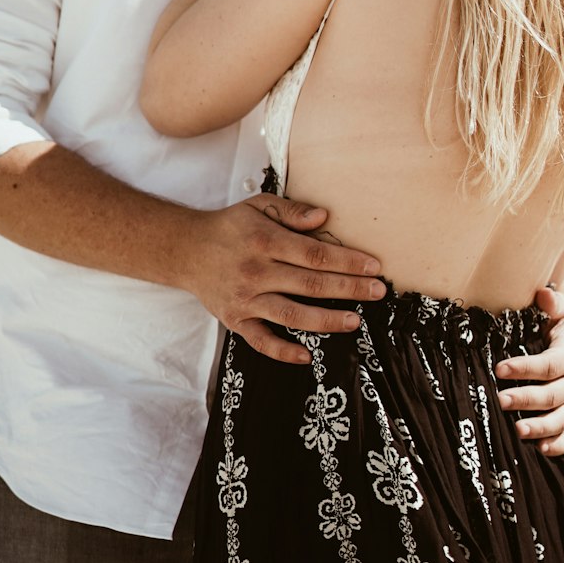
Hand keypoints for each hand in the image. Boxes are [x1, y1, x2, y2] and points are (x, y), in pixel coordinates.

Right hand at [185, 192, 386, 365]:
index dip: (347, 261)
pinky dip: (283, 351)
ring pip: (292, 314)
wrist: (186, 250)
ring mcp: (246, 299)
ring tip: (354, 321)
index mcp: (265, 241)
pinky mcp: (235, 320)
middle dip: (349, 289)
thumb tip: (323, 216)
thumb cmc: (229, 227)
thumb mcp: (259, 206)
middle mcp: (256, 272)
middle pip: (311, 284)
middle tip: (378, 292)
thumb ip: (291, 211)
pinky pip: (261, 341)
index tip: (373, 267)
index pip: (315, 254)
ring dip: (326, 320)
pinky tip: (306, 356)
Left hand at [494, 286, 563, 457]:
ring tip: (517, 430)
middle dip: (526, 399)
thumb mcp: (559, 312)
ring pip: (560, 420)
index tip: (500, 368)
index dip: (525, 367)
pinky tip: (540, 449)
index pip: (549, 365)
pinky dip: (557, 446)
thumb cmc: (559, 330)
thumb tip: (543, 293)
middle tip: (501, 400)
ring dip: (540, 427)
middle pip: (552, 395)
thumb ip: (552, 303)